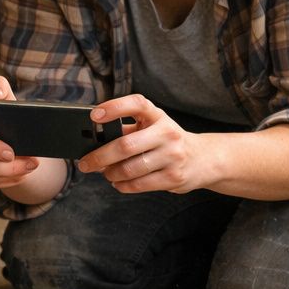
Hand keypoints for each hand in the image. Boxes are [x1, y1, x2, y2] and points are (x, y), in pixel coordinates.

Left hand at [78, 95, 211, 193]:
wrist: (202, 158)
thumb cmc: (166, 140)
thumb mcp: (152, 127)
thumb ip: (126, 130)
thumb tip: (93, 142)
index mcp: (158, 116)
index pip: (136, 104)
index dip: (114, 107)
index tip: (94, 116)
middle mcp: (167, 133)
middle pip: (125, 145)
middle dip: (99, 156)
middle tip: (85, 163)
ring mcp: (172, 156)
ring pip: (130, 169)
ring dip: (110, 173)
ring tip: (105, 173)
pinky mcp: (173, 177)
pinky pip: (139, 184)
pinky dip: (122, 185)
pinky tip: (118, 182)